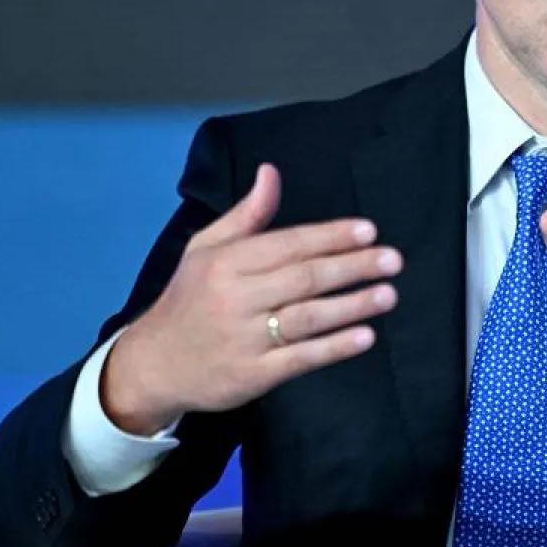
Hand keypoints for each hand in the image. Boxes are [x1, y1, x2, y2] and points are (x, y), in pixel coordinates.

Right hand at [102, 163, 399, 434]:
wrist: (153, 364)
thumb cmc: (189, 299)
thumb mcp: (205, 249)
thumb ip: (246, 214)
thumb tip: (271, 172)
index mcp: (227, 262)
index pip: (288, 244)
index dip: (331, 237)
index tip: (369, 231)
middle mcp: (236, 298)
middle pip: (304, 278)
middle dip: (352, 267)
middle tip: (392, 260)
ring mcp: (245, 338)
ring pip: (307, 317)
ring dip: (352, 305)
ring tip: (388, 294)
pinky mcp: (253, 375)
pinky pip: (301, 357)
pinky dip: (334, 347)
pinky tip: (364, 337)